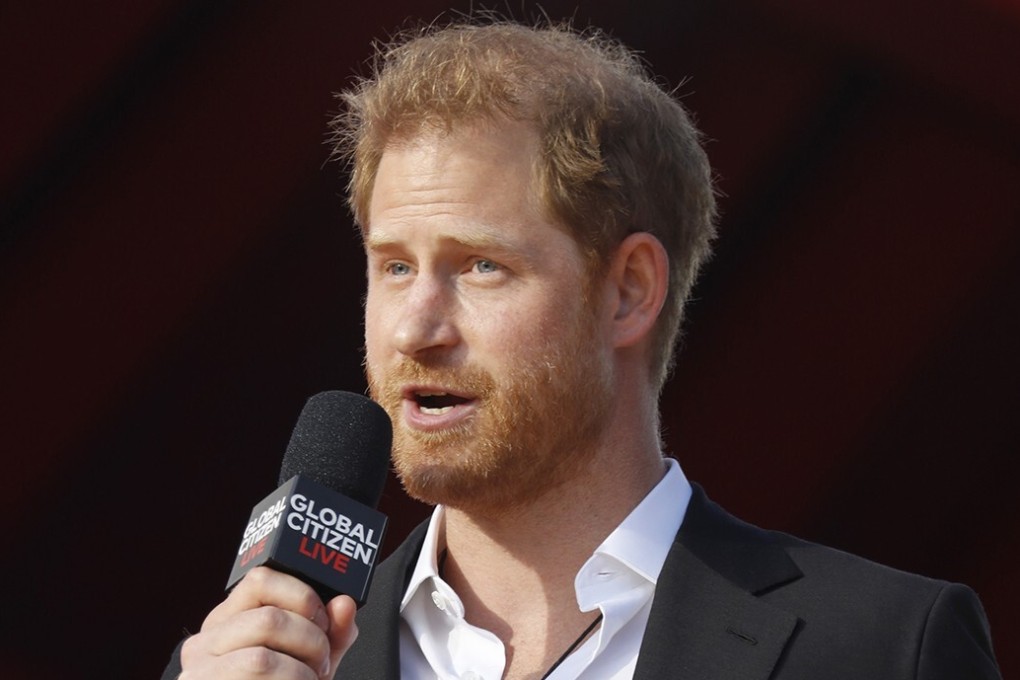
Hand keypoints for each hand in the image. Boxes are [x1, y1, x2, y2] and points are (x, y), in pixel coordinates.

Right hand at [179, 567, 357, 678]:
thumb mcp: (311, 660)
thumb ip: (332, 632)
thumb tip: (345, 604)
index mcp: (228, 621)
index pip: (260, 580)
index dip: (301, 595)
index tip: (324, 621)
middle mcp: (205, 643)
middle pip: (268, 618)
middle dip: (311, 640)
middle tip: (322, 662)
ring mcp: (199, 673)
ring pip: (262, 657)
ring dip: (302, 672)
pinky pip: (258, 675)